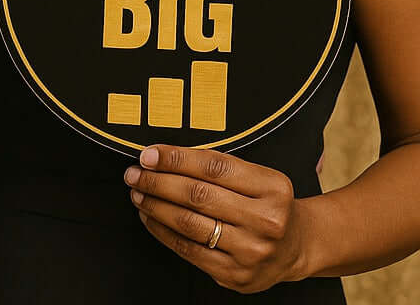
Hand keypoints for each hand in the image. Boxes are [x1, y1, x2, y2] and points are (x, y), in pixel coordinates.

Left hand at [124, 144, 310, 292]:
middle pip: (198, 195)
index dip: (175, 158)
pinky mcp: (236, 275)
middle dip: (158, 182)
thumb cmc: (266, 203)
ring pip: (189, 223)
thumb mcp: (256, 176)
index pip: (213, 166)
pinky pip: (189, 250)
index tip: (149, 154)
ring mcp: (252, 251)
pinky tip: (150, 217)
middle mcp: (266, 221)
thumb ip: (216, 166)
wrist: (295, 246)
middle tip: (134, 174)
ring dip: (155, 206)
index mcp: (272, 187)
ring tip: (138, 193)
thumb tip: (160, 156)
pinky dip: (163, 231)